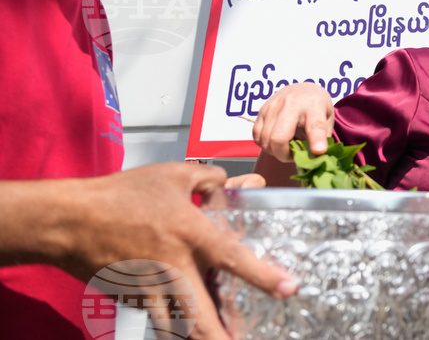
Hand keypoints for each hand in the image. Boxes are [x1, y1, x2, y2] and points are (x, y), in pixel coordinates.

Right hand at [61, 163, 296, 339]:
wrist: (70, 221)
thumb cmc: (123, 194)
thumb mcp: (173, 175)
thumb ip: (210, 178)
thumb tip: (237, 183)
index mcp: (190, 234)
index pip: (234, 258)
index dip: (263, 275)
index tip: (288, 289)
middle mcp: (173, 268)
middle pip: (202, 318)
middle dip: (222, 339)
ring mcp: (149, 290)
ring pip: (177, 329)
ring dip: (199, 338)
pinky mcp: (130, 301)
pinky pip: (157, 322)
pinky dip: (172, 329)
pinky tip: (185, 330)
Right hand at [253, 82, 334, 161]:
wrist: (303, 89)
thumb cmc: (317, 108)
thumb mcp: (328, 120)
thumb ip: (323, 139)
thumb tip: (317, 161)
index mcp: (314, 106)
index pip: (315, 125)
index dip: (316, 140)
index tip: (319, 151)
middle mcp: (292, 104)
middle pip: (279, 137)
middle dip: (283, 155)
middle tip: (293, 155)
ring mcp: (274, 106)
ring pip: (265, 140)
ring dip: (274, 151)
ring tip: (286, 147)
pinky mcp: (262, 110)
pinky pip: (257, 136)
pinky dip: (265, 145)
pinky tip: (275, 141)